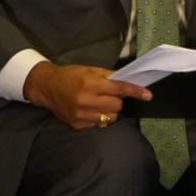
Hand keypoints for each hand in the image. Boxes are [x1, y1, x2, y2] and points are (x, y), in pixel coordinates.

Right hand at [23, 62, 151, 129]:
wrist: (47, 87)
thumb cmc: (71, 76)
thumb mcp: (91, 70)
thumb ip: (110, 77)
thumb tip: (129, 81)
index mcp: (90, 85)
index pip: (119, 89)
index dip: (135, 91)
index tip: (148, 95)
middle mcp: (85, 101)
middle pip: (117, 105)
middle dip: (117, 100)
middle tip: (108, 94)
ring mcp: (81, 115)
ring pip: (110, 117)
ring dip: (110, 110)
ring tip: (100, 102)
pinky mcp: (77, 125)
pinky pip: (99, 124)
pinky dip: (100, 117)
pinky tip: (91, 110)